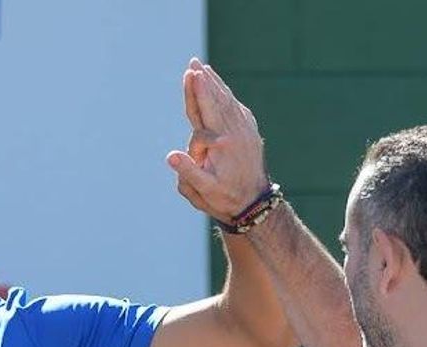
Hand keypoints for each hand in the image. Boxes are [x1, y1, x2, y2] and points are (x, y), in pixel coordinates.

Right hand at [166, 58, 269, 221]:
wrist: (255, 203)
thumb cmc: (224, 199)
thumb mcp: (203, 192)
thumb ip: (188, 173)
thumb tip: (171, 156)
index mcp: (221, 146)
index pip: (202, 116)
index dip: (195, 95)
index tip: (190, 74)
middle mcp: (234, 133)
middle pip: (215, 102)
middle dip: (204, 81)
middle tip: (194, 63)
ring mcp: (244, 131)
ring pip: (227, 102)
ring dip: (215, 84)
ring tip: (204, 69)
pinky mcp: (249, 133)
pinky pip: (237, 109)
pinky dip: (227, 96)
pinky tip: (222, 89)